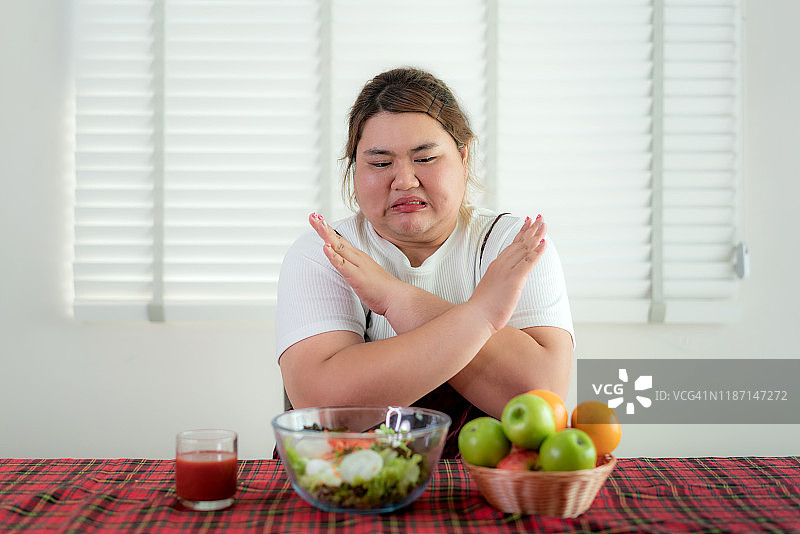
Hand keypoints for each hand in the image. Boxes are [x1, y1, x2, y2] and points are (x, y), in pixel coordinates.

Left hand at [309, 213, 404, 315]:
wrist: (396, 297)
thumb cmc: (381, 289)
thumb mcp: (365, 274)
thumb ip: (355, 269)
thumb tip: (346, 268)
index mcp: (359, 257)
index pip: (341, 241)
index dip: (329, 231)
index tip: (318, 220)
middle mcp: (357, 257)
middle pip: (337, 239)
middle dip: (324, 227)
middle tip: (312, 215)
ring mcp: (357, 265)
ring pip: (338, 247)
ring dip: (326, 234)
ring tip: (317, 222)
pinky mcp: (356, 276)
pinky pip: (342, 264)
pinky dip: (333, 255)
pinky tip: (326, 247)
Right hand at [468, 215, 547, 332]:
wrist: (476, 316)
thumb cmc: (482, 308)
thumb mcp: (490, 290)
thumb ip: (497, 282)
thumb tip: (502, 283)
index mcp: (496, 266)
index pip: (511, 245)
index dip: (520, 233)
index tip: (527, 221)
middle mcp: (501, 264)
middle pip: (519, 243)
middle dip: (531, 229)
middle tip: (540, 217)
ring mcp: (507, 271)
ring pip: (524, 248)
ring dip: (536, 235)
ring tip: (544, 224)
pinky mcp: (514, 279)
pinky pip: (528, 262)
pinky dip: (537, 252)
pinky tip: (544, 243)